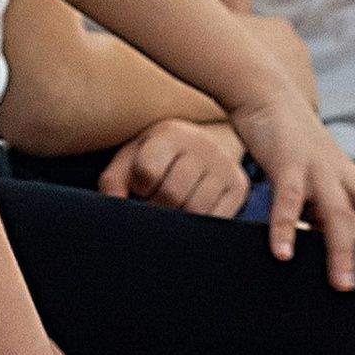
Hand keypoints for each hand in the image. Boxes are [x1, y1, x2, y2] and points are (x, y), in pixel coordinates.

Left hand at [99, 120, 249, 216]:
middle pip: (173, 194)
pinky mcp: (240, 186)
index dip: (139, 187)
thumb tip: (113, 201)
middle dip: (158, 205)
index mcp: (170, 132)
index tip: (141, 186)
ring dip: (179, 216)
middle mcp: (202, 144)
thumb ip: (114, 180)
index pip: (148, 170)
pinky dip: (200, 222)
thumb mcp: (131, 159)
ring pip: (196, 210)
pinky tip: (193, 209)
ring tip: (175, 204)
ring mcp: (225, 165)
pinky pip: (217, 218)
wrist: (203, 147)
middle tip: (157, 200)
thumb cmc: (158, 158)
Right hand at [225, 95, 354, 287]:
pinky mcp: (286, 160)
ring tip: (342, 284)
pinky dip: (286, 226)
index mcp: (352, 175)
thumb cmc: (295, 138)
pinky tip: (282, 253)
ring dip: (343, 249)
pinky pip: (289, 197)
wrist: (265, 93)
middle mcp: (342, 172)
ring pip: (339, 209)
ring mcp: (316, 166)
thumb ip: (348, 196)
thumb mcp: (329, 169)